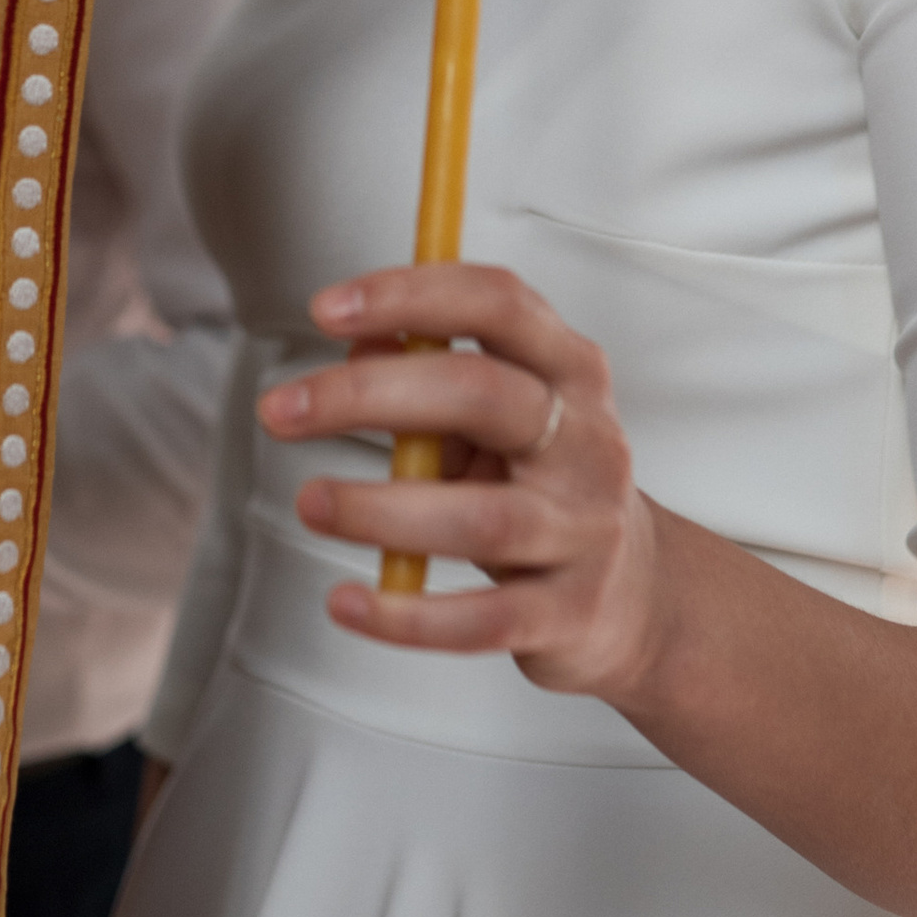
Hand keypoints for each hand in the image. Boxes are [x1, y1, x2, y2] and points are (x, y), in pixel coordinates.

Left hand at [261, 262, 667, 696]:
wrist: (634, 594)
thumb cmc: (540, 483)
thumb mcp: (496, 412)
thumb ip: (429, 370)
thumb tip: (357, 338)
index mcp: (570, 370)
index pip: (498, 304)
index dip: (410, 296)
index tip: (325, 308)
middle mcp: (588, 442)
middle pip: (483, 397)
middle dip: (369, 397)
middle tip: (281, 411)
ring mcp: (584, 531)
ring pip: (482, 517)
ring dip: (381, 509)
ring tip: (311, 503)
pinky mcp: (567, 613)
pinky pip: (480, 620)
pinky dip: (406, 616)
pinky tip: (348, 601)